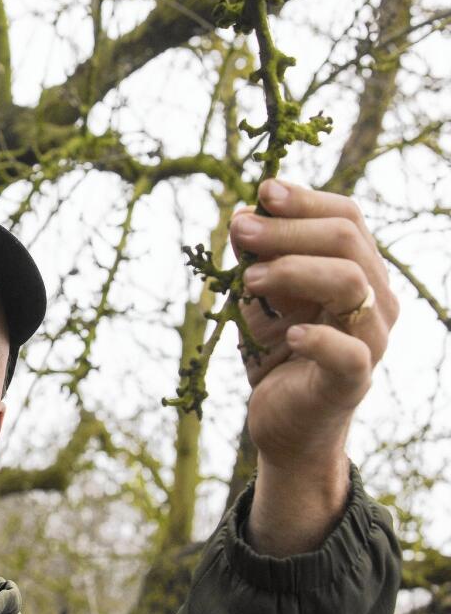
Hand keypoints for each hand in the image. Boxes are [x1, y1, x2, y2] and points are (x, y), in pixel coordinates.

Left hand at [230, 180, 397, 554]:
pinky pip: (350, 353)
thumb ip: (256, 258)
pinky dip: (318, 338)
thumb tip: (241, 216)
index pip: (346, 217)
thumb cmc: (277, 352)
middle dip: (287, 228)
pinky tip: (287, 334)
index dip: (305, 200)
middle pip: (346, 240)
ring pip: (350, 282)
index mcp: (358, 270)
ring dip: (293, 270)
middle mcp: (376, 299)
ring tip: (248, 279)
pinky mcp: (353, 381)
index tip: (261, 192)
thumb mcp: (261, 297)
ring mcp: (372, 340)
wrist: (284, 421)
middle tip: (238, 230)